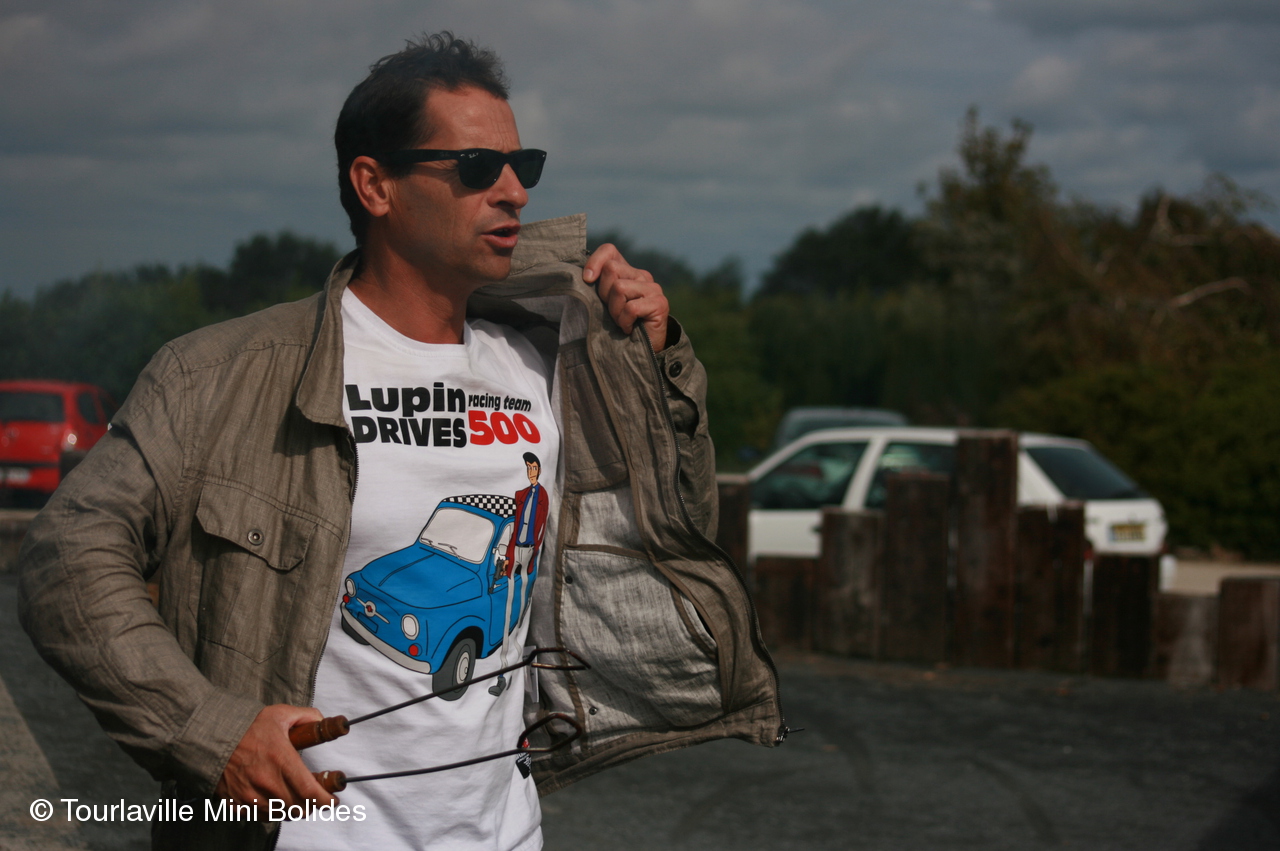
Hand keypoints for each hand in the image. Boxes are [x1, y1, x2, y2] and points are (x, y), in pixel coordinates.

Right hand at [215, 704, 337, 809]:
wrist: (209, 736)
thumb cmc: (246, 725)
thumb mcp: (279, 714)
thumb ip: (306, 716)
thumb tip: (323, 720)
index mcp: (281, 760)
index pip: (310, 791)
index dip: (325, 800)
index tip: (332, 801)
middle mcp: (267, 782)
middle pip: (298, 807)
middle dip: (311, 805)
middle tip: (316, 798)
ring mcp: (250, 795)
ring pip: (281, 814)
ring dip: (293, 809)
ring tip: (298, 799)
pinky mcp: (236, 803)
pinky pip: (261, 816)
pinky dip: (273, 812)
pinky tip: (276, 801)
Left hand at [584, 244, 669, 351]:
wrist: (644, 350)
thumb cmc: (619, 326)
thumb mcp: (604, 303)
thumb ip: (598, 286)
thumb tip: (584, 276)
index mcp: (628, 272)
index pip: (609, 251)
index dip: (594, 262)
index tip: (588, 280)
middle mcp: (642, 276)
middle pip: (611, 269)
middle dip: (604, 294)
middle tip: (612, 312)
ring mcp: (653, 288)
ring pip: (619, 288)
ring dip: (615, 311)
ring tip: (621, 321)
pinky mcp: (659, 303)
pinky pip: (631, 308)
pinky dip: (624, 322)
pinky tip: (629, 329)